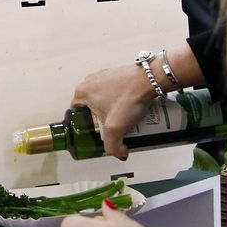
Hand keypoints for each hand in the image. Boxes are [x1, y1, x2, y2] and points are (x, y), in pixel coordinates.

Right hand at [70, 45, 201, 158]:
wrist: (150, 79)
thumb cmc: (128, 99)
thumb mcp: (115, 128)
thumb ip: (113, 147)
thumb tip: (120, 154)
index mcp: (81, 92)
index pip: (76, 114)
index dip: (86, 126)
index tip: (98, 133)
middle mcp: (89, 81)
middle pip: (90, 107)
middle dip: (100, 118)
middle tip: (113, 128)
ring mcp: (102, 75)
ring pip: (102, 98)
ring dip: (110, 109)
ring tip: (123, 118)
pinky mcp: (115, 73)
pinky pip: (112, 91)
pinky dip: (118, 99)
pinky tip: (129, 106)